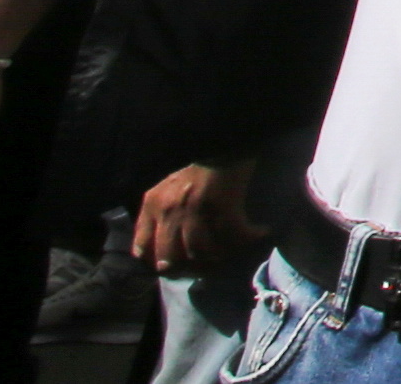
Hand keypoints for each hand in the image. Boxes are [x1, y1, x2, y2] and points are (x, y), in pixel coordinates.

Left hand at [131, 160, 261, 277]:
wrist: (224, 133)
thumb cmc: (199, 161)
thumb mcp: (169, 186)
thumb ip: (162, 212)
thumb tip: (166, 248)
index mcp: (153, 204)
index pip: (142, 249)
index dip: (159, 263)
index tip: (177, 266)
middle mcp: (169, 209)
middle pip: (170, 258)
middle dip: (188, 268)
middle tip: (207, 266)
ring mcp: (194, 208)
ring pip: (200, 252)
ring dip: (217, 257)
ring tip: (231, 252)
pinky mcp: (222, 204)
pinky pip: (234, 235)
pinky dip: (248, 238)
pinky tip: (259, 233)